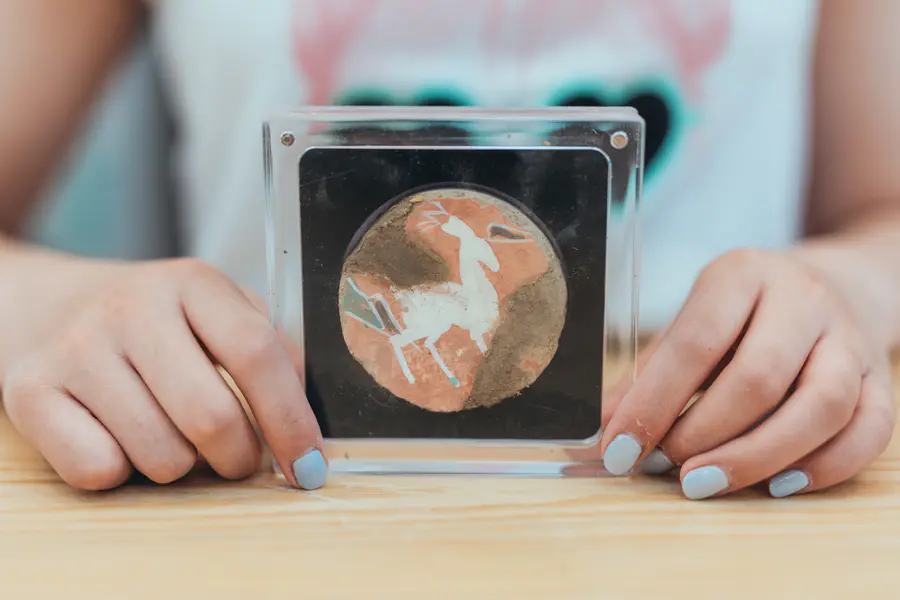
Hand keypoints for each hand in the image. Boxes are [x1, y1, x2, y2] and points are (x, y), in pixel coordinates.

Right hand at [1, 259, 325, 490]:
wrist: (47, 306)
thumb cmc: (156, 321)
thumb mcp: (219, 312)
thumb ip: (272, 353)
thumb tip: (303, 425)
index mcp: (192, 282)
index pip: (255, 352)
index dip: (291, 419)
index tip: (309, 464)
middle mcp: (131, 307)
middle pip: (211, 416)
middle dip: (239, 458)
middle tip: (237, 458)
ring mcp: (76, 347)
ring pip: (160, 457)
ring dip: (180, 465)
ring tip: (167, 431)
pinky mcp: (29, 390)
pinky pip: (99, 471)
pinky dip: (121, 471)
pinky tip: (117, 435)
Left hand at [601, 249, 895, 498]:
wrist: (832, 283)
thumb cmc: (743, 314)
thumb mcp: (691, 325)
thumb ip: (647, 378)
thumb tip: (596, 438)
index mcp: (740, 274)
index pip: (695, 344)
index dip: (653, 403)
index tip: (621, 450)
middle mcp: (801, 299)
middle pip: (758, 378)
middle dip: (705, 435)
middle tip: (668, 468)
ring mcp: (850, 337)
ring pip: (821, 407)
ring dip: (758, 457)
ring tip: (707, 483)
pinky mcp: (882, 376)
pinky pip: (868, 430)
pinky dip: (823, 467)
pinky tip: (777, 485)